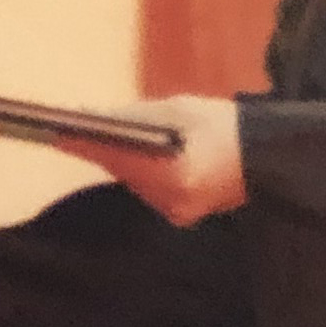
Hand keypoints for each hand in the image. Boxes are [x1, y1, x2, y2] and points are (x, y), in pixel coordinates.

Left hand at [46, 95, 246, 223]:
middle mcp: (171, 198)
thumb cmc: (225, 127)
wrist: (269, 159)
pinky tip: (137, 157)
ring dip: (121, 162)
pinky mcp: (180, 215)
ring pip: (133, 183)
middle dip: (102, 150)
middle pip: (121, 172)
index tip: (56, 133)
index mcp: (174, 171)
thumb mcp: (180, 111)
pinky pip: (149, 191)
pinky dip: (141, 174)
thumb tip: (95, 116)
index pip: (116, 157)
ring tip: (103, 139)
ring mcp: (176, 210)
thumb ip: (138, 116)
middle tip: (74, 131)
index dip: (83, 144)